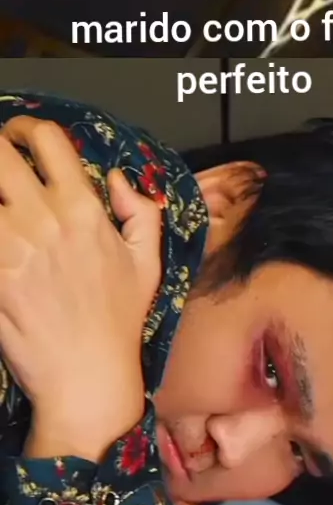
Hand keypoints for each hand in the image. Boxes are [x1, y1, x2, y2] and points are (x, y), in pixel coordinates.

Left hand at [0, 116, 161, 460]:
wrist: (87, 376)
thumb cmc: (118, 321)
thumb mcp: (146, 264)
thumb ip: (140, 212)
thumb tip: (117, 179)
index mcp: (82, 209)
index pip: (46, 139)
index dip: (26, 129)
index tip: (20, 139)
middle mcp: (41, 219)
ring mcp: (9, 247)